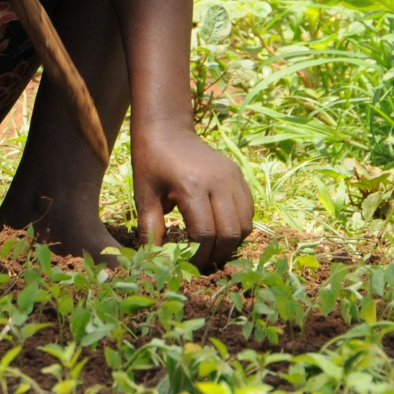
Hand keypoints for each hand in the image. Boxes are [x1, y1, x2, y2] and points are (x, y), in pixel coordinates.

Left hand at [133, 124, 253, 274]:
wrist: (167, 129)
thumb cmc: (151, 162)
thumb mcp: (144, 194)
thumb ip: (151, 227)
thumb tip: (154, 259)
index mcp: (192, 186)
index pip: (205, 233)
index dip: (198, 255)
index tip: (188, 264)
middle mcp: (218, 181)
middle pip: (230, 232)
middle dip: (218, 254)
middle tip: (203, 264)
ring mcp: (233, 177)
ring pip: (244, 224)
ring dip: (231, 243)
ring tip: (213, 251)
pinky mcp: (239, 176)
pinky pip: (248, 210)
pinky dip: (238, 227)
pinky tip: (221, 232)